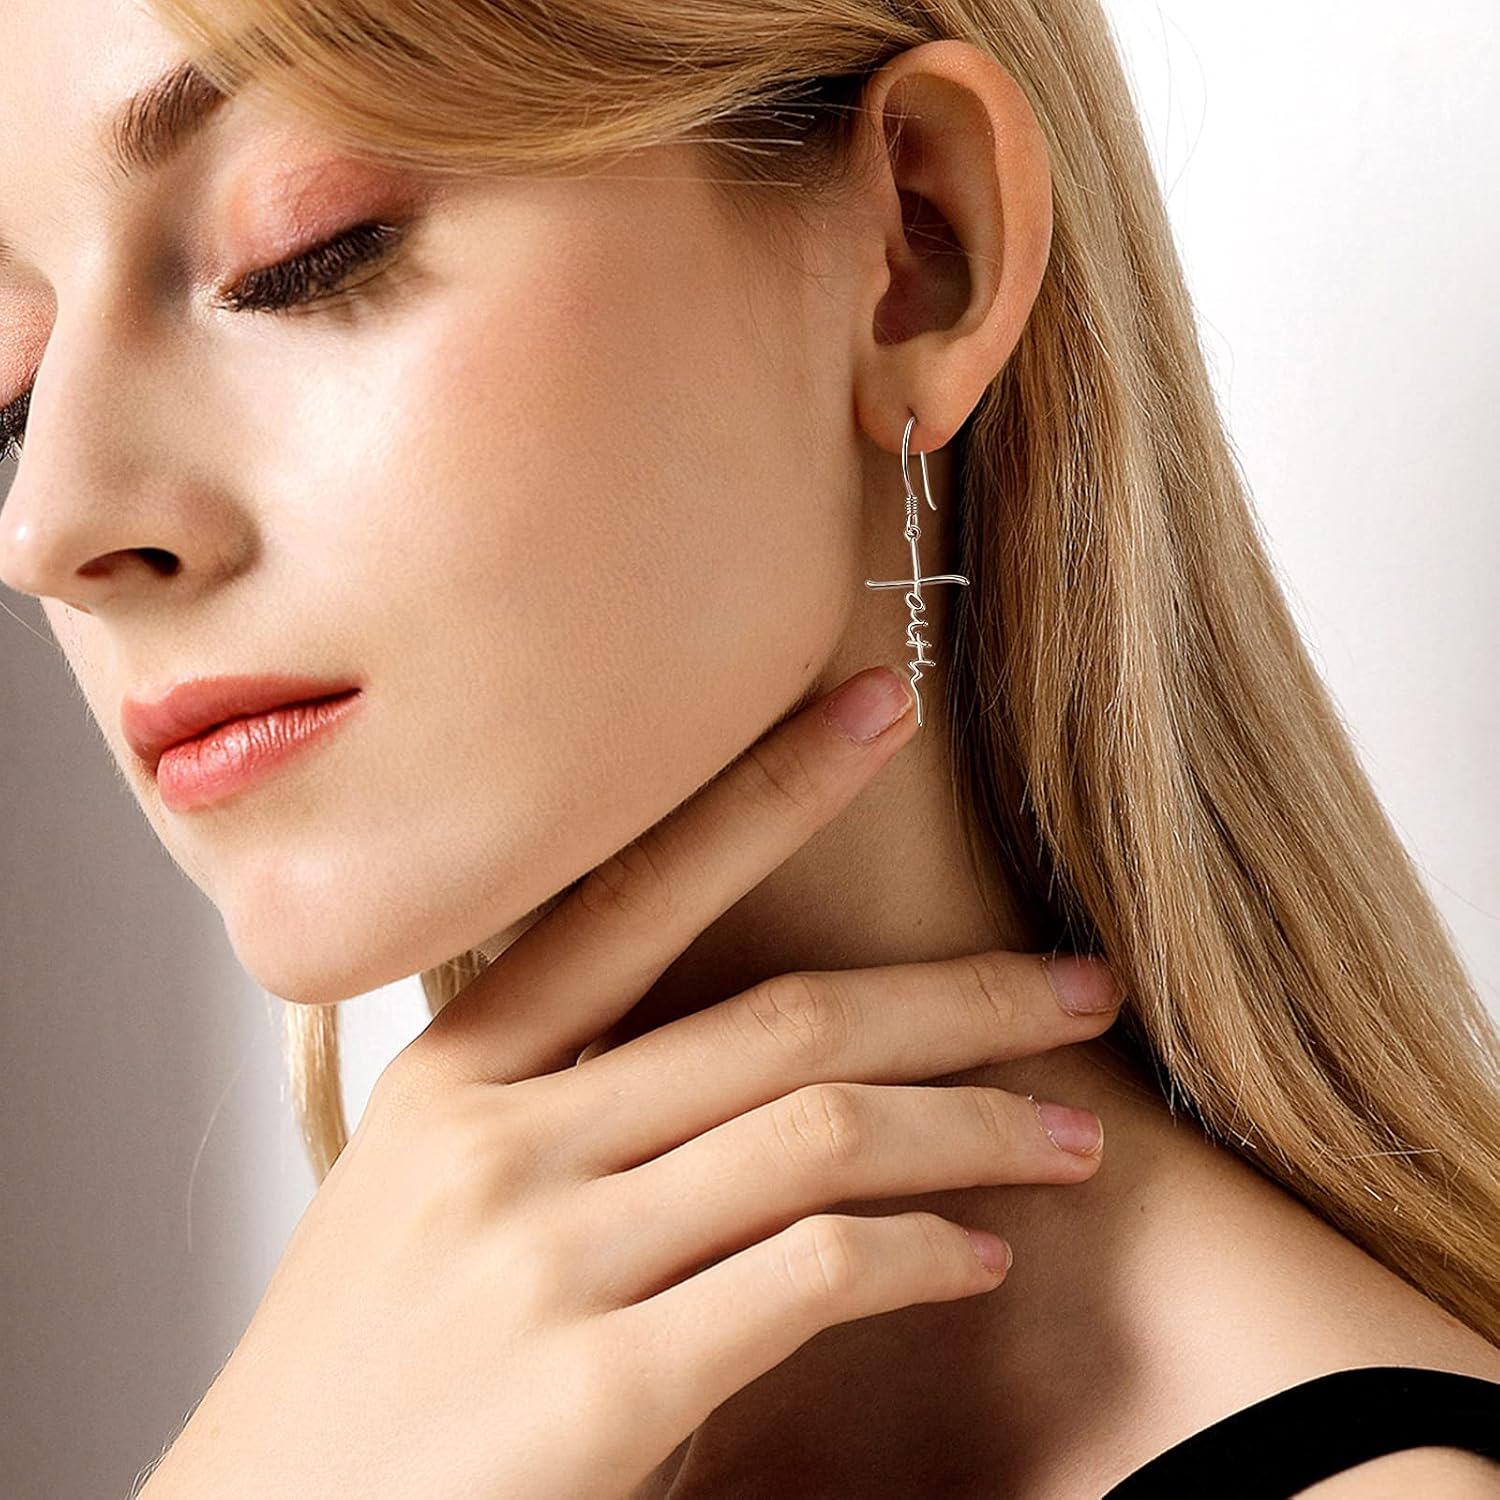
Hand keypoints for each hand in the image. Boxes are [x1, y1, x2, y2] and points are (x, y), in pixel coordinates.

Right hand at [140, 666, 1121, 1498]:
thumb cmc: (361, 1373)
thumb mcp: (428, 1199)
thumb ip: (566, 1116)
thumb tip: (745, 1074)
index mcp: (458, 1074)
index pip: (637, 894)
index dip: (768, 789)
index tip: (877, 708)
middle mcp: (504, 1140)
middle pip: (784, 1022)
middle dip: (958, 996)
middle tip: (1079, 987)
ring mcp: (546, 1258)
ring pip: (821, 1135)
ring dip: (976, 1128)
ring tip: (1073, 1137)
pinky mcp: (597, 1390)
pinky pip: (809, 1275)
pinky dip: (919, 1253)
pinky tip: (978, 1259)